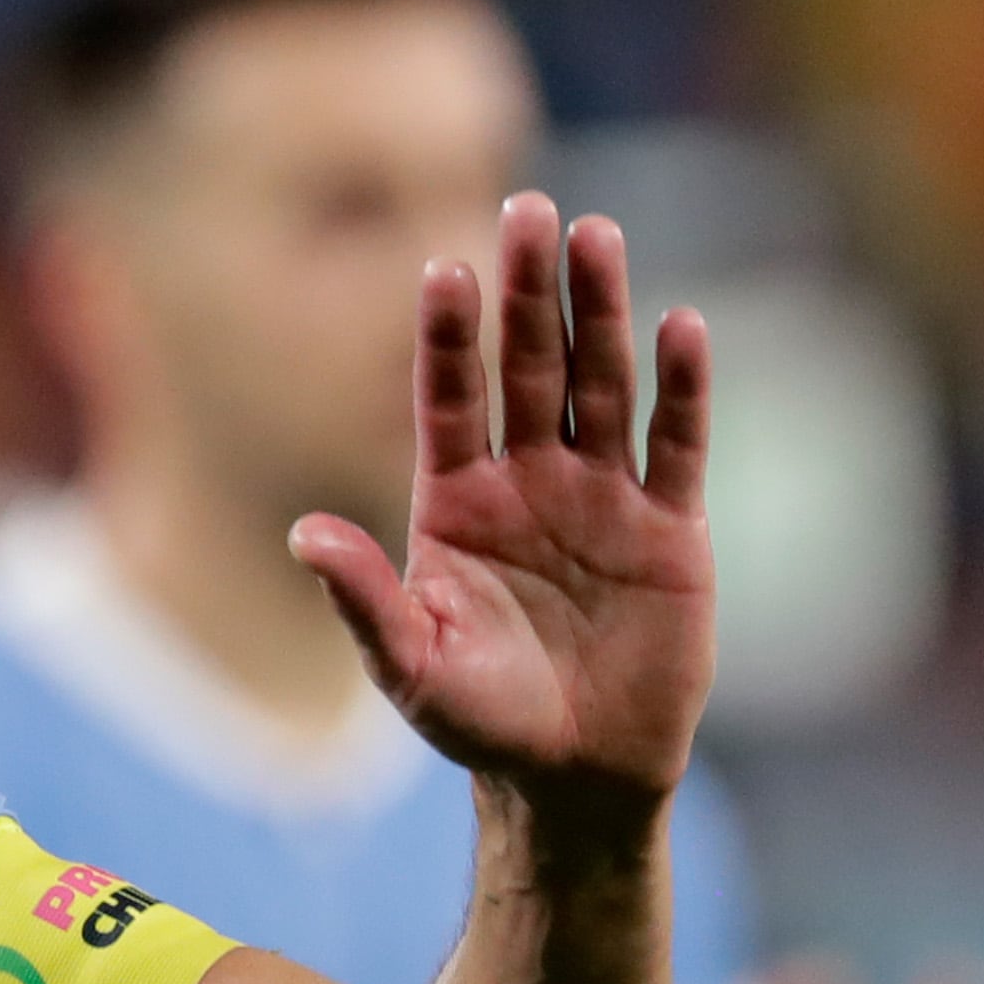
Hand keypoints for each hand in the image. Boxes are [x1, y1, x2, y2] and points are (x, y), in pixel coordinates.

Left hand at [291, 195, 713, 815]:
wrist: (574, 776)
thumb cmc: (480, 720)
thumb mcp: (409, 665)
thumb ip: (363, 599)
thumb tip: (303, 536)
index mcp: (456, 500)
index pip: (449, 397)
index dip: (447, 336)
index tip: (440, 268)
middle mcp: (528, 480)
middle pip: (528, 367)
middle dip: (528, 291)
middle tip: (529, 207)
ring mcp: (602, 497)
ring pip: (600, 385)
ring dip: (602, 313)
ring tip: (598, 235)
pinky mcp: (670, 530)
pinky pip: (675, 446)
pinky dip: (681, 390)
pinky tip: (681, 326)